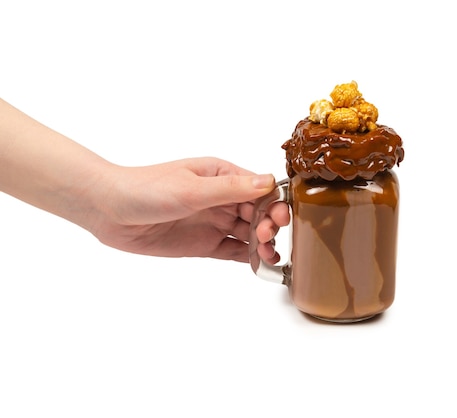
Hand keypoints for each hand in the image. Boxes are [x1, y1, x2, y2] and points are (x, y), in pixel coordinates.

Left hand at [88, 157, 289, 262]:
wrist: (109, 211)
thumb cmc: (146, 189)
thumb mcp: (191, 188)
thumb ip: (231, 188)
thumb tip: (268, 182)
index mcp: (223, 175)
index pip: (260, 189)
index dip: (274, 204)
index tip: (278, 219)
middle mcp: (222, 198)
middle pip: (259, 213)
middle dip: (269, 225)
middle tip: (265, 237)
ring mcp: (214, 222)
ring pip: (249, 234)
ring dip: (262, 243)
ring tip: (266, 254)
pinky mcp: (204, 244)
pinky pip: (234, 251)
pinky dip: (248, 258)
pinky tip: (260, 263)